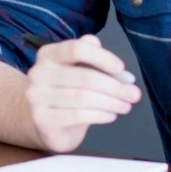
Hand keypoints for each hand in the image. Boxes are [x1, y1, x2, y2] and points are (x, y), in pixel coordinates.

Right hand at [25, 35, 140, 151]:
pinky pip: (78, 115)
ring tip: (125, 106)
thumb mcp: (77, 71)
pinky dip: (100, 115)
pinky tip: (110, 115)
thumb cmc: (65, 93)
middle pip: (85, 76)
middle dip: (115, 86)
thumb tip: (119, 70)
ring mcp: (37, 97)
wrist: (41, 122)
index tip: (121, 69)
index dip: (102, 57)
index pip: (77, 49)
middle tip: (133, 94)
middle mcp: (38, 73)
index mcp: (48, 55)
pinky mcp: (43, 119)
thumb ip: (94, 61)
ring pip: (83, 98)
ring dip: (111, 102)